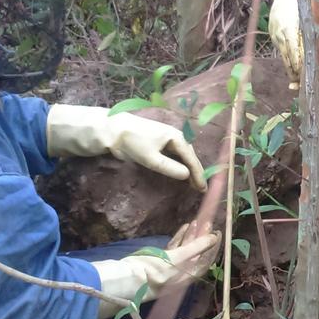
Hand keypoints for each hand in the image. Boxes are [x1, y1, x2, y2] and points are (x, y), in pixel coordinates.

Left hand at [47, 104, 205, 188]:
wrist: (114, 130)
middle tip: (199, 188)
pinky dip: (179, 163)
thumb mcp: (152, 159)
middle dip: (195, 171)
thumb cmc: (134, 142)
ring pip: (183, 154)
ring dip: (188, 167)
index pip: (191, 158)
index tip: (203, 188)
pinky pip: (175, 153)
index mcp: (177, 137)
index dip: (198, 174)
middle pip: (190, 155)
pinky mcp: (159, 141)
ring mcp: (167, 137)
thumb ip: (171, 168)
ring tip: (192, 181)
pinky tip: (179, 170)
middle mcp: (175, 135)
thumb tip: (187, 175)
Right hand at [93, 229, 221, 317]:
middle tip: (207, 222)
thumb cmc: (153, 271)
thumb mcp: (177, 258)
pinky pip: (174, 249)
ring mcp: (170, 267)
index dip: (212, 246)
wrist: (125, 279)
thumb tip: (213, 238)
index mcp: (188, 275)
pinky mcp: (159, 262)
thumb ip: (196, 247)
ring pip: (185, 250)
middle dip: (202, 238)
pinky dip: (179, 238)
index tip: (217, 232)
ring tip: (196, 221)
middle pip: (196, 253)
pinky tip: (184, 228)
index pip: (206, 259)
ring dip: (191, 236)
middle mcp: (182, 273)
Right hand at [268, 0, 302, 84]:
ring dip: (290, 68)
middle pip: (288, 58)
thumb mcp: (310, 17)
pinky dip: (287, 58)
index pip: (294, 53)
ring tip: (297, 81)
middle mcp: (281, 33)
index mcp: (290, 29)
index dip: (299, 67)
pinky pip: (281, 50)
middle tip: (301, 86)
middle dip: (294, 73)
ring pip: (284, 56)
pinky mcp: (273, 33)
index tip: (306, 77)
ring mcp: (275, 34)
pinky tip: (292, 66)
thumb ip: (314, 33)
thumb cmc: (303, 2)